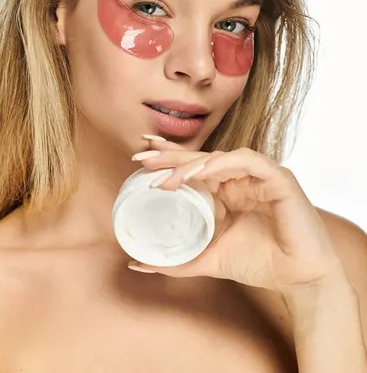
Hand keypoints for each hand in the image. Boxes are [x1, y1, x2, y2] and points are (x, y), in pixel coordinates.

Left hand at [129, 137, 346, 297]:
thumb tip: (137, 263)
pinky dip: (224, 163)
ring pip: (220, 157)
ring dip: (191, 164)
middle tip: (141, 157)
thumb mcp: (208, 259)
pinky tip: (203, 171)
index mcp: (226, 191)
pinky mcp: (278, 177)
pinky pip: (248, 161)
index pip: (193, 167)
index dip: (167, 158)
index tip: (138, 157)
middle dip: (170, 156)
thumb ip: (177, 260)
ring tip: (167, 178)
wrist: (298, 279)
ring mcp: (258, 175)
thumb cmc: (259, 263)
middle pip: (200, 158)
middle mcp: (240, 178)